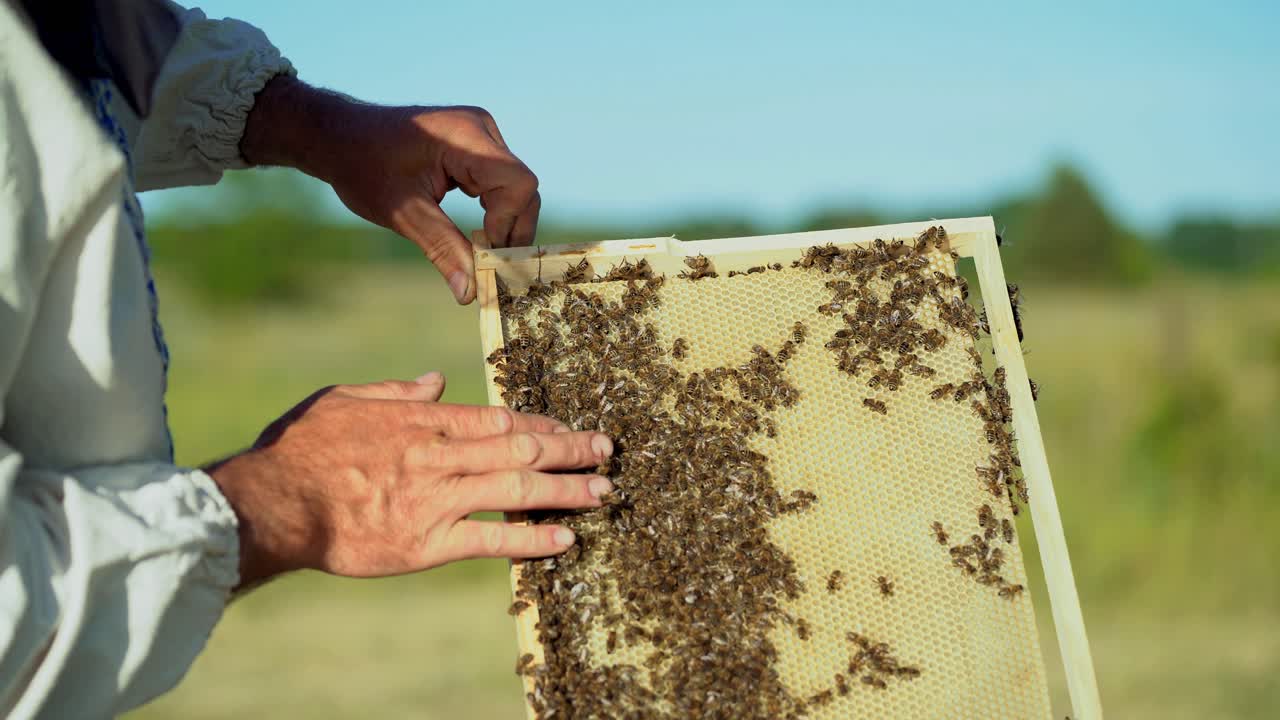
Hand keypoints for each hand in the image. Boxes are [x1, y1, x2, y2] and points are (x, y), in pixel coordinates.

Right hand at [206, 373, 611, 590]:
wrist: (269, 503)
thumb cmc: (298, 449)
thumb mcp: (342, 399)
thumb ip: (395, 391)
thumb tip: (436, 380)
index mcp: (420, 420)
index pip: (496, 417)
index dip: (539, 422)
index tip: (567, 425)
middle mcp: (438, 456)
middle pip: (519, 447)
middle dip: (569, 448)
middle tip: (607, 450)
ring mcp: (435, 500)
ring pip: (516, 488)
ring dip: (566, 489)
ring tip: (604, 491)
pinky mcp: (425, 544)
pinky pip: (490, 539)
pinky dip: (531, 538)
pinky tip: (565, 540)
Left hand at [240, 77, 539, 304]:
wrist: (338, 137)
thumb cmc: (362, 167)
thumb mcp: (403, 214)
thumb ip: (443, 250)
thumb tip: (472, 295)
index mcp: (465, 136)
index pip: (518, 183)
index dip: (508, 223)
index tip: (483, 253)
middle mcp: (482, 130)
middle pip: (523, 188)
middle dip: (510, 230)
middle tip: (486, 265)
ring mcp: (481, 136)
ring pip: (516, 189)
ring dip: (503, 225)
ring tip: (480, 253)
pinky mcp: (476, 147)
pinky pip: (501, 185)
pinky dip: (494, 213)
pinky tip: (476, 235)